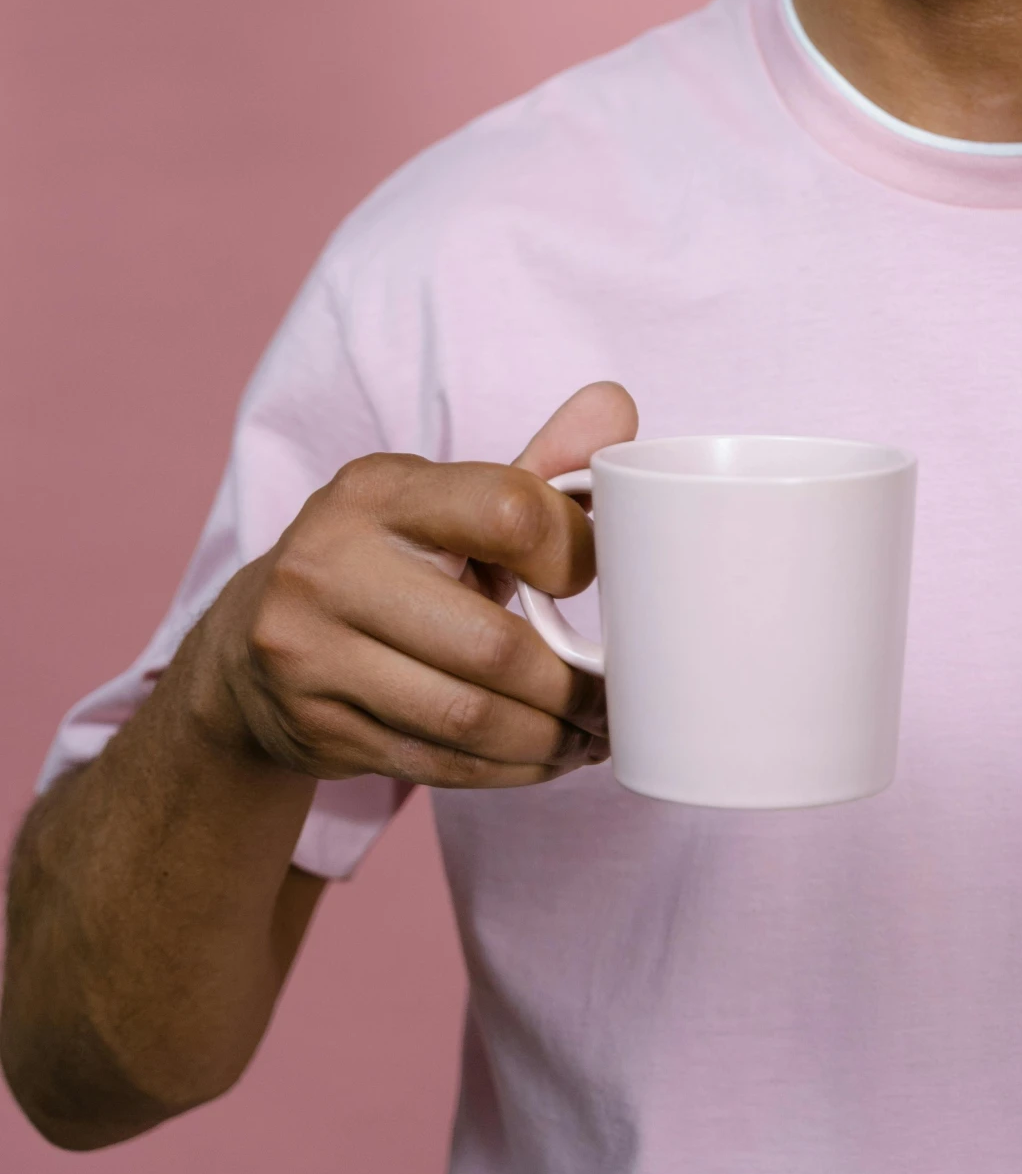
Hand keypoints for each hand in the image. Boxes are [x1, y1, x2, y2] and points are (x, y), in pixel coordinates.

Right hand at [192, 382, 637, 788]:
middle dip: (568, 684)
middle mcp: (330, 563)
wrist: (252, 643)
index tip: (591, 580)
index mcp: (378, 490)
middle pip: (491, 644)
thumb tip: (618, 404)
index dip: (572, 552)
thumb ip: (537, 465)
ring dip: (545, 739)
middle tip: (612, 700)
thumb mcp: (446, 503)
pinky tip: (538, 759)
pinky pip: (434, 761)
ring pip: (465, 716)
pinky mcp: (312, 724)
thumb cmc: (385, 562)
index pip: (507, 511)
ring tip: (586, 738)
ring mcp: (310, 650)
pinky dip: (502, 769)